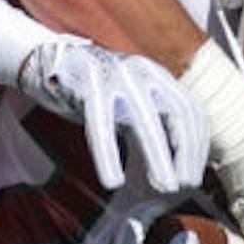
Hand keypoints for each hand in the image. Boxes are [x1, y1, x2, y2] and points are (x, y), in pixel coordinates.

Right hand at [19, 42, 207, 192]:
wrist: (46, 58)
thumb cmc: (93, 89)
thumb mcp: (129, 102)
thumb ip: (152, 124)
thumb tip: (175, 167)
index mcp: (157, 76)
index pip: (190, 110)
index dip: (196, 146)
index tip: (193, 177)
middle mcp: (142, 71)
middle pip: (177, 112)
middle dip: (185, 152)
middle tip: (183, 185)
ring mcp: (116, 73)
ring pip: (144, 118)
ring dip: (158, 155)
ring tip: (162, 185)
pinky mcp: (87, 81)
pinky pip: (101, 123)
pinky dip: (108, 155)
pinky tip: (112, 180)